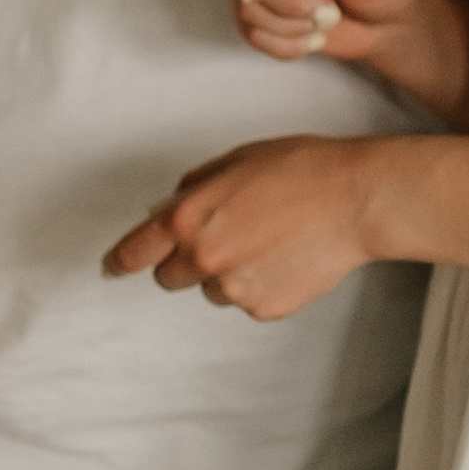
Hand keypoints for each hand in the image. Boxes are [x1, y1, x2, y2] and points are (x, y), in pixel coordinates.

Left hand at [105, 135, 380, 320]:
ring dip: (225, 272)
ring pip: (211, 289)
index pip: (136, 251)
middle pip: (169, 276)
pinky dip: (258, 284)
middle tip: (222, 237)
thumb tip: (172, 207)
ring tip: (266, 242)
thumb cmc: (299, 170)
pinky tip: (285, 257)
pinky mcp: (264, 308)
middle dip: (184, 259)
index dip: (120, 261)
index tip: (113, 267)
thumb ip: (194, 188)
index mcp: (187, 219)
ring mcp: (234, 289)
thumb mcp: (234, 161)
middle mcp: (203, 259)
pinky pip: (246, 301)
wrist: (355, 200)